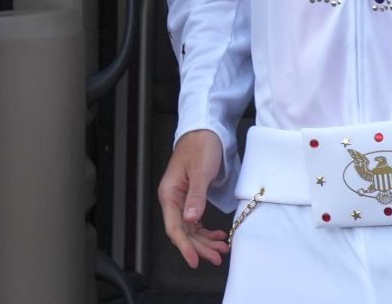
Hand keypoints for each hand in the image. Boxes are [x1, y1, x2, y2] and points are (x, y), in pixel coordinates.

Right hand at [158, 128, 230, 267]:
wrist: (206, 130)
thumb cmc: (201, 146)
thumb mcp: (201, 171)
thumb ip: (196, 196)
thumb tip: (191, 219)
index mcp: (170, 193)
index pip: (174, 227)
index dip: (184, 246)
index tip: (194, 260)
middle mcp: (173, 199)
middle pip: (183, 231)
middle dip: (199, 246)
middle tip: (216, 257)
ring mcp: (181, 200)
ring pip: (191, 228)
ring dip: (205, 241)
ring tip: (221, 249)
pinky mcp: (191, 198)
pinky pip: (196, 221)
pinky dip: (206, 230)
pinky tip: (217, 236)